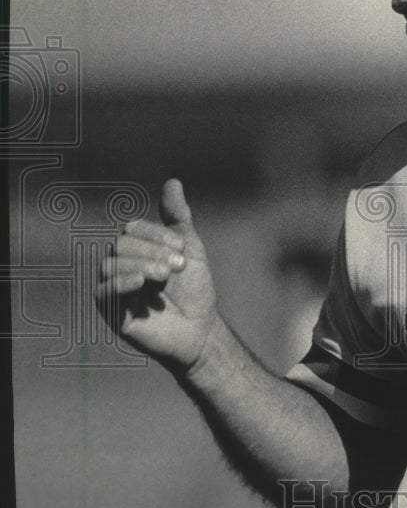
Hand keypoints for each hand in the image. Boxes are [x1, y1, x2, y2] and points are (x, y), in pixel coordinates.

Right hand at [97, 178, 219, 370]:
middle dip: (152, 251)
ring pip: (111, 265)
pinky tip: (141, 283)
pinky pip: (104, 292)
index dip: (156, 234)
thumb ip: (177, 216)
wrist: (201, 327)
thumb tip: (172, 181)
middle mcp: (121, 266)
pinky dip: (122, 282)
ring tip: (165, 276)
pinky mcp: (112, 313)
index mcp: (136, 249)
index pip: (132, 229)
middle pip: (121, 244)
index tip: (182, 249)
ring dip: (142, 265)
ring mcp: (114, 289)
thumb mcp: (189, 247)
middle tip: (178, 266)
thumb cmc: (194, 287)